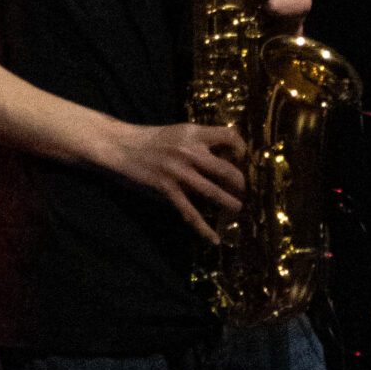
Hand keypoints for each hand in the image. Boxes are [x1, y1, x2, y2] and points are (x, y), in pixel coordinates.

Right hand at [105, 120, 246, 239]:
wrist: (122, 145)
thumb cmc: (153, 138)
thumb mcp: (180, 131)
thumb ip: (201, 140)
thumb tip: (226, 153)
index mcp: (195, 133)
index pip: (229, 136)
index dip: (241, 147)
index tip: (243, 158)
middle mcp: (190, 151)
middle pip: (226, 169)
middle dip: (241, 183)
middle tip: (248, 191)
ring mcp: (179, 171)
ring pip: (212, 191)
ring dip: (229, 203)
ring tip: (239, 210)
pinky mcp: (167, 187)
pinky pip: (189, 211)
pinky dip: (203, 226)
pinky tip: (213, 238)